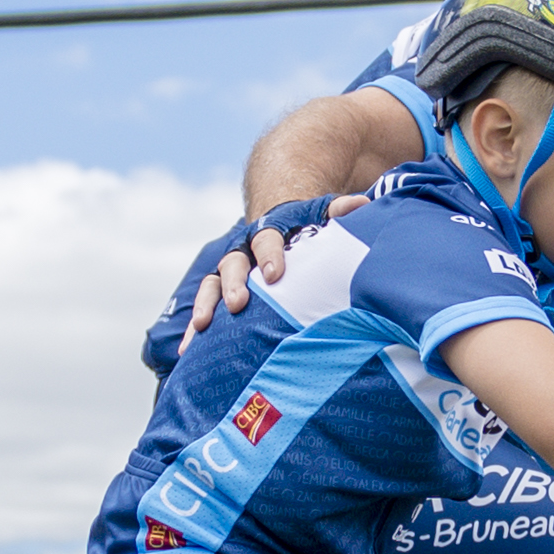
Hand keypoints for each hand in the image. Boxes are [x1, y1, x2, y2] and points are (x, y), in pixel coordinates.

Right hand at [184, 195, 361, 335]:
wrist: (278, 226)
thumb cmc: (305, 230)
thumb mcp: (321, 217)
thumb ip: (338, 212)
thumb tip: (363, 203)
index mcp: (269, 233)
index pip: (267, 240)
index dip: (270, 255)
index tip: (276, 274)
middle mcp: (244, 252)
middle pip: (234, 264)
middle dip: (235, 284)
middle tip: (238, 303)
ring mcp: (229, 274)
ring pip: (212, 286)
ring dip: (207, 305)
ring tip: (202, 326)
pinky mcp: (220, 294)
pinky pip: (205, 310)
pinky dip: (195, 330)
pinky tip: (190, 351)